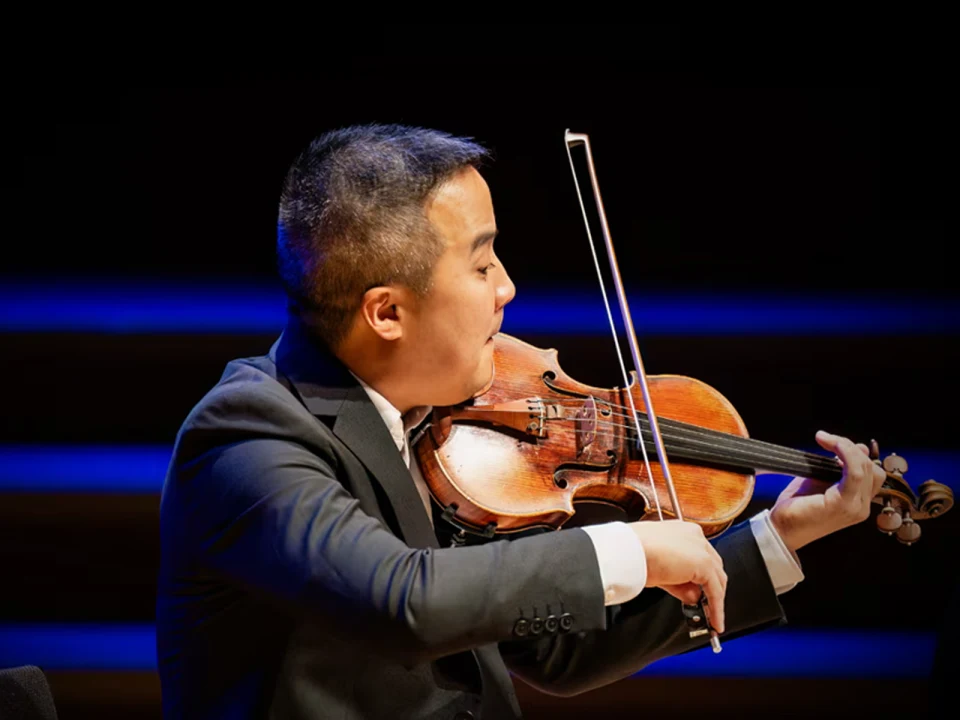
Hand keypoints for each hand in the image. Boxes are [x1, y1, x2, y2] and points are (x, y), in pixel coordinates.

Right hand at [628, 519, 725, 633]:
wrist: (626, 550)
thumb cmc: (632, 552)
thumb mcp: (659, 568)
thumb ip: (679, 581)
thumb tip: (693, 596)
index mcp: (683, 531)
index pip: (700, 555)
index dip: (701, 577)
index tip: (699, 592)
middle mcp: (695, 536)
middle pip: (713, 566)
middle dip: (711, 588)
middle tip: (706, 607)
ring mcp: (701, 549)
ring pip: (717, 578)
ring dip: (715, 600)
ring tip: (710, 617)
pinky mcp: (703, 564)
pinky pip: (715, 591)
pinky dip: (716, 609)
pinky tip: (714, 621)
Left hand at [770, 430, 886, 553]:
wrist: (780, 529)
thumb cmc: (797, 505)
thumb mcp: (820, 480)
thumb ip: (839, 467)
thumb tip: (859, 448)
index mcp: (858, 501)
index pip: (872, 471)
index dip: (856, 452)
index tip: (833, 441)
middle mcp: (862, 506)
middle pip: (871, 467)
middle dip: (851, 448)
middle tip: (828, 440)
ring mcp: (855, 508)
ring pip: (865, 468)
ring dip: (847, 448)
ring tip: (826, 441)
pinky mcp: (842, 505)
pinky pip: (854, 473)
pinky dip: (846, 454)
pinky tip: (831, 445)